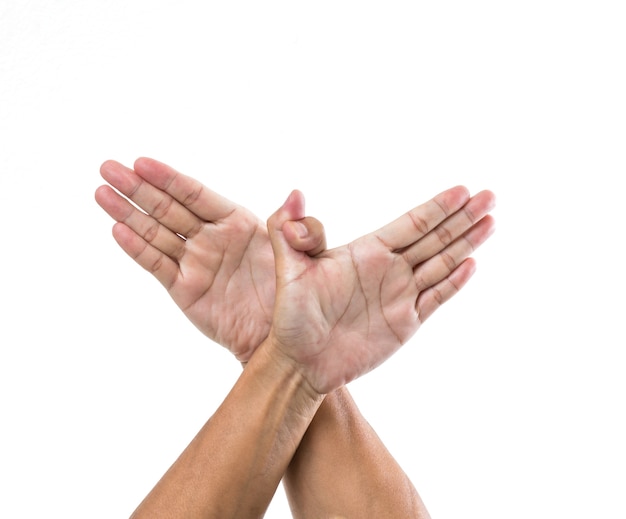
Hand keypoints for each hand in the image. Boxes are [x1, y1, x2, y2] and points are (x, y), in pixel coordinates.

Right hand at [95, 158, 324, 360]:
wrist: (281, 339)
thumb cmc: (295, 296)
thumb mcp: (304, 258)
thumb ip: (299, 227)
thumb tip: (295, 194)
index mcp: (238, 223)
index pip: (198, 195)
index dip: (170, 178)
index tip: (142, 162)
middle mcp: (212, 239)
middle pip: (169, 208)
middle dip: (138, 188)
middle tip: (107, 167)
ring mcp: (196, 263)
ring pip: (156, 232)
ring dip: (128, 213)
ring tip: (101, 192)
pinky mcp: (185, 289)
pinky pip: (158, 265)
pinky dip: (138, 249)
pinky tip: (118, 229)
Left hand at [266, 187, 495, 393]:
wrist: (301, 362)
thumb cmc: (292, 315)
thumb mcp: (289, 269)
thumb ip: (290, 231)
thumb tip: (295, 193)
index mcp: (367, 252)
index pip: (411, 223)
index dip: (437, 207)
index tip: (462, 190)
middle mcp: (388, 269)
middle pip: (434, 238)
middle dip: (462, 218)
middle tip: (490, 196)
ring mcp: (400, 295)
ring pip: (441, 263)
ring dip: (467, 243)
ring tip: (491, 222)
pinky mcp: (405, 323)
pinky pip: (436, 298)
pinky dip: (454, 283)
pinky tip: (472, 264)